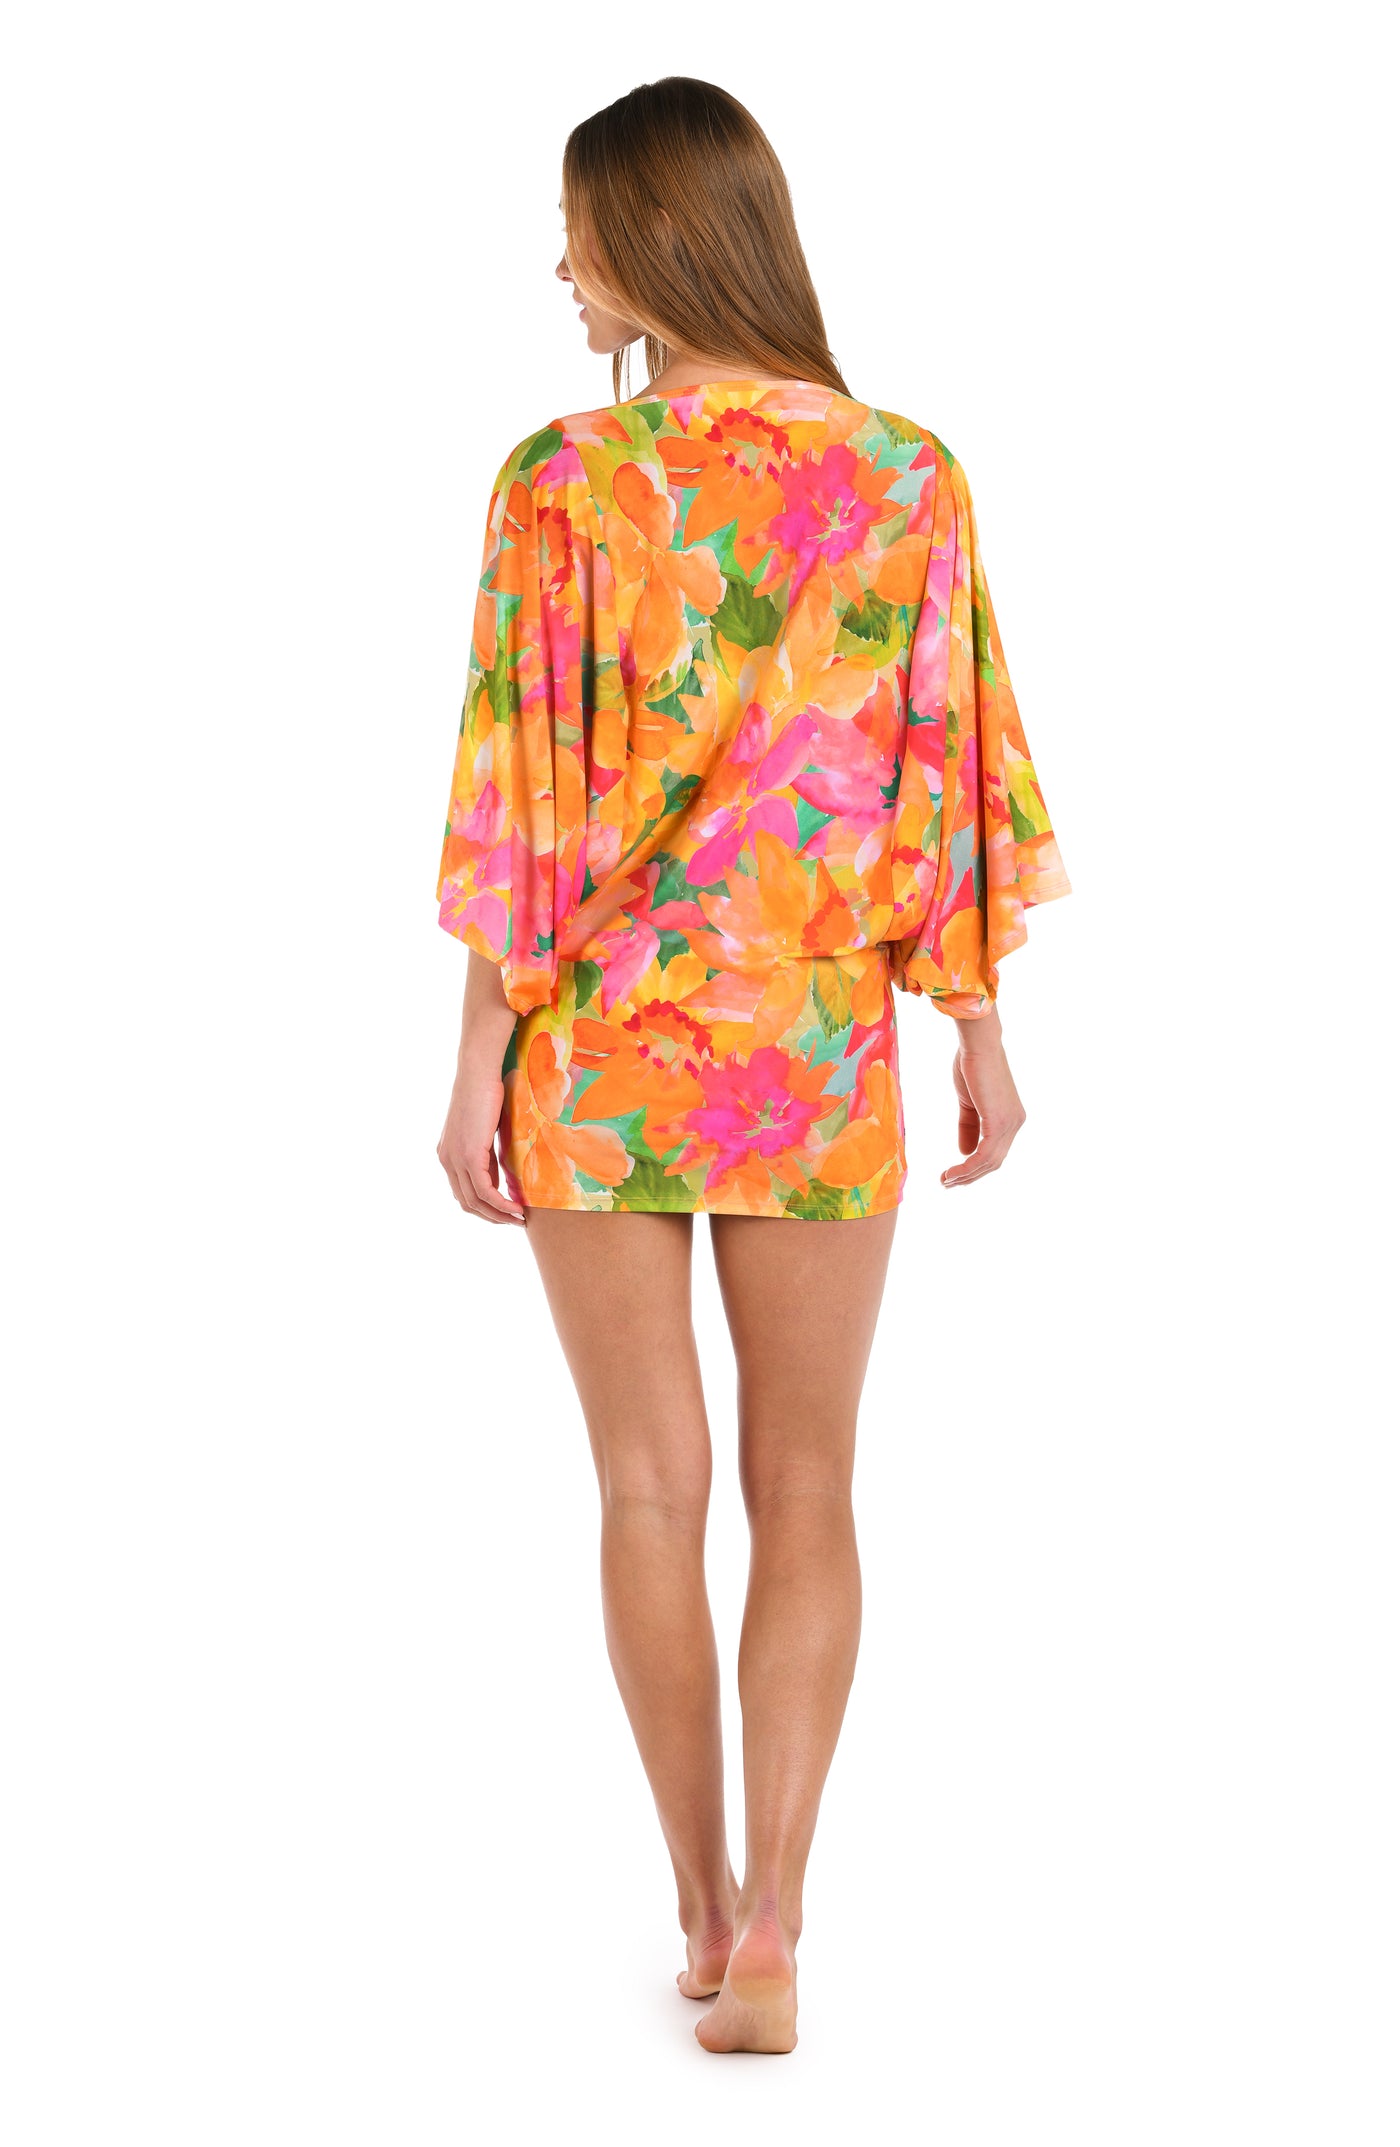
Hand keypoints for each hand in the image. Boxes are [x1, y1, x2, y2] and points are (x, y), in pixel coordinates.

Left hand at [437, 1060, 525, 1224]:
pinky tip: (517, 1208)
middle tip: (515, 1221)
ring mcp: (455, 1159)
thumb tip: (500, 1171)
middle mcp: (446, 1160)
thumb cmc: (486, 1091)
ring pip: (475, 1202)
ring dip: (499, 1215)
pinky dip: (501, 1204)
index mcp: (447, 1154)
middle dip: (492, 1216)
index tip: (507, 1211)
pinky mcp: (469, 1156)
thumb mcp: (484, 1129)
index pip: (463, 1192)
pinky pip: (485, 1191)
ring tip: (520, 1219)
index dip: (485, 1207)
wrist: (478, 1072)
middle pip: (467, 1203)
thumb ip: (486, 1152)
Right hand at [941, 1016, 1026, 1188]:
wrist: (977, 1044)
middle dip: (970, 1176)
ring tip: (945, 1180)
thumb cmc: (971, 1065)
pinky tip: (952, 1173)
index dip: (975, 1166)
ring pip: (989, 1162)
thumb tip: (965, 1152)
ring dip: (965, 1175)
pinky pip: (984, 1154)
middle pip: (994, 1161)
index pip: (995, 1151)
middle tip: (947, 1183)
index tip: (954, 1175)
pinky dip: (967, 1167)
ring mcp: (1010, 1123)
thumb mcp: (968, 1103)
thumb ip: (969, 1127)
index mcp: (1011, 1118)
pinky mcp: (999, 1122)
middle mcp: (1015, 1123)